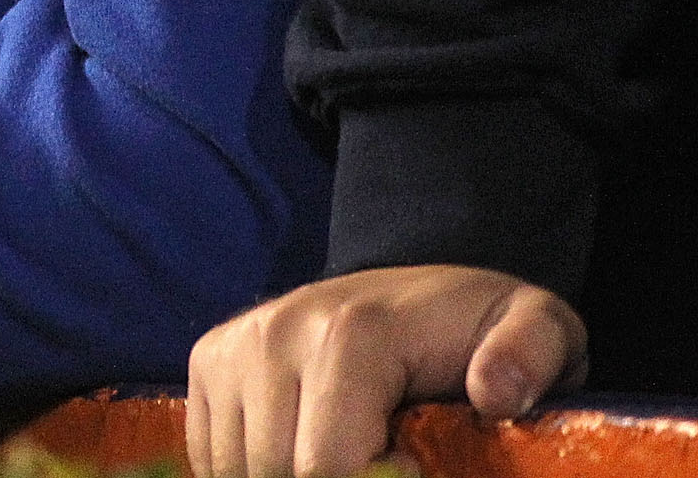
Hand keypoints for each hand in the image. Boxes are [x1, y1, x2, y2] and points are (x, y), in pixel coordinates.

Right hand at [186, 265, 588, 477]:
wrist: (412, 286)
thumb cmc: (476, 326)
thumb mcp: (538, 327)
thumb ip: (531, 355)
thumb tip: (496, 393)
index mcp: (349, 334)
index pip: (324, 466)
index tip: (413, 470)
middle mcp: (274, 332)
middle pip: (276, 473)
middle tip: (388, 462)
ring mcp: (233, 345)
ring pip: (238, 469)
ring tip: (347, 461)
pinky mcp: (208, 360)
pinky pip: (210, 454)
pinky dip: (250, 472)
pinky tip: (300, 458)